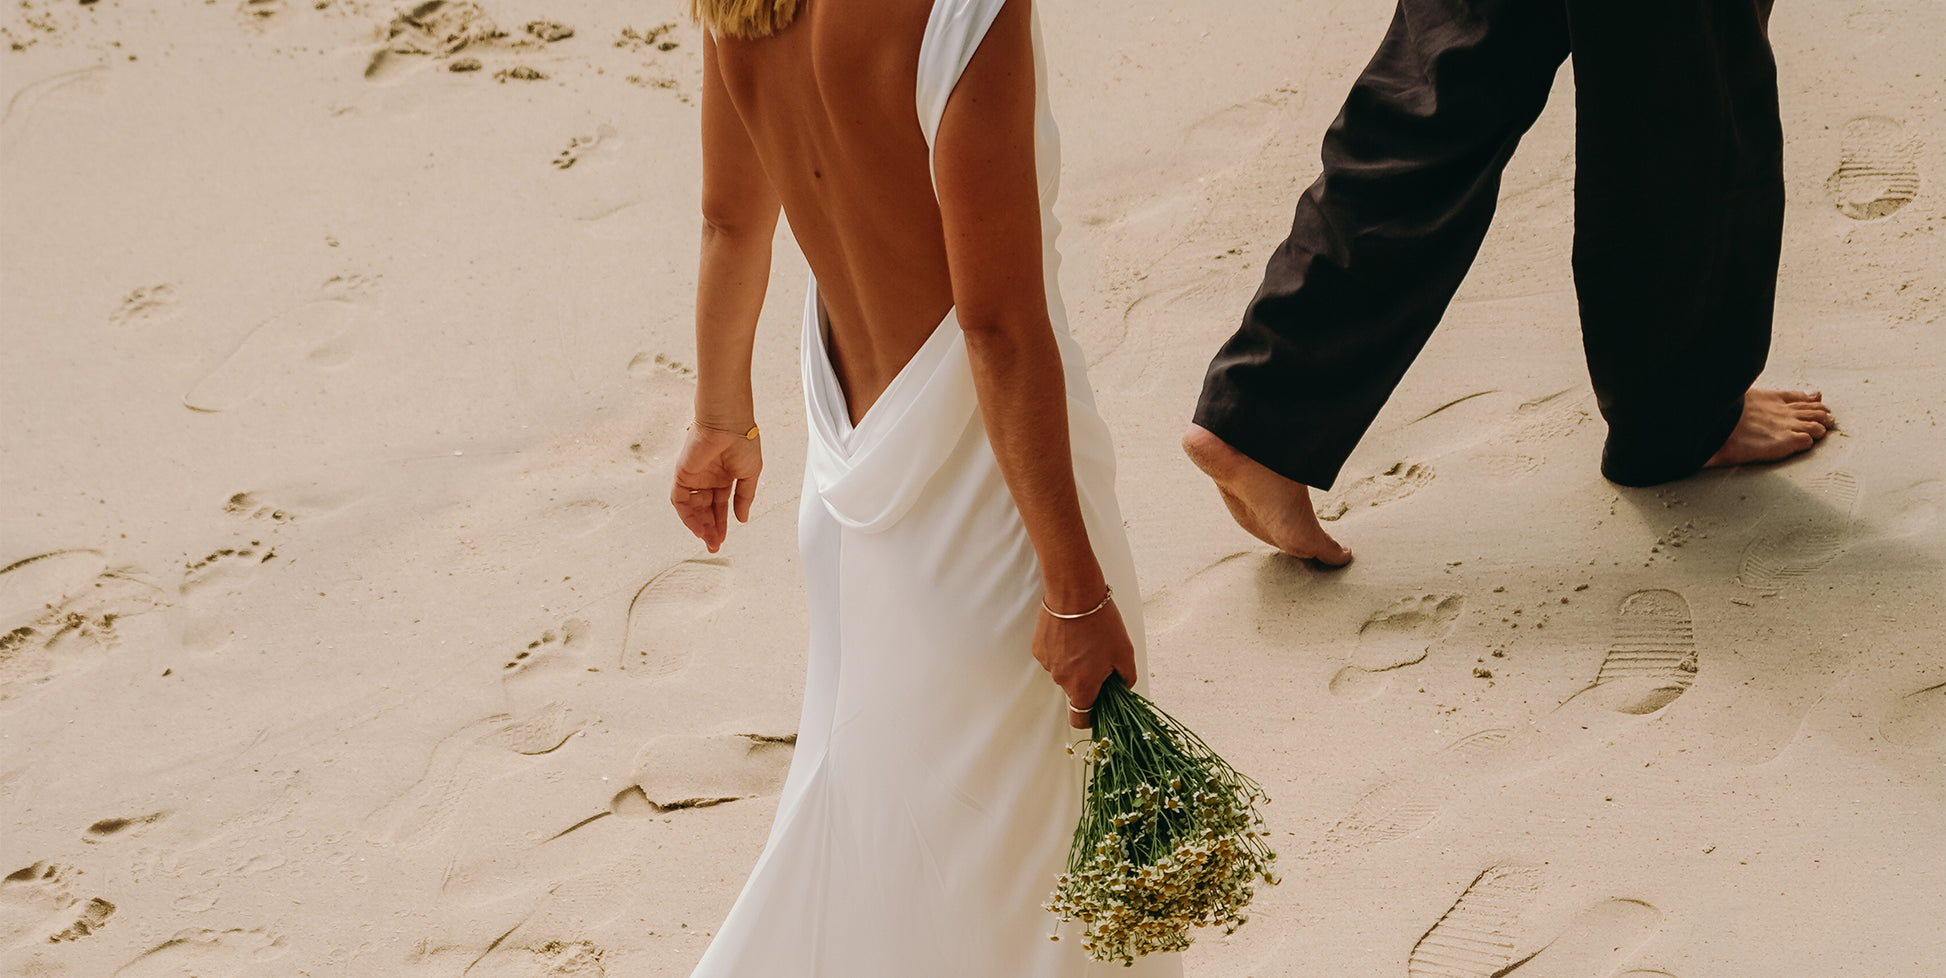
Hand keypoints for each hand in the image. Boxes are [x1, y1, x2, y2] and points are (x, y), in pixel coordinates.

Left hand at [670, 425, 761, 552]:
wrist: (728, 423)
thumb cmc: (743, 441)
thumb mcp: (750, 474)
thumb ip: (744, 498)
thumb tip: (742, 518)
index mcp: (724, 477)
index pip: (719, 506)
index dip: (721, 524)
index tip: (722, 539)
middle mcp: (708, 478)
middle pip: (705, 510)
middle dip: (710, 529)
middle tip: (714, 546)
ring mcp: (694, 477)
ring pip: (692, 508)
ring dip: (699, 525)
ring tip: (708, 539)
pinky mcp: (682, 474)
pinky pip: (681, 500)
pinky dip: (687, 515)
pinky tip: (697, 527)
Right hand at [1033, 594, 1137, 728]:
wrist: (1074, 593)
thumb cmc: (1101, 622)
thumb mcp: (1125, 651)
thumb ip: (1127, 677)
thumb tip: (1124, 686)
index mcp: (1082, 686)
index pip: (1080, 718)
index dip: (1090, 718)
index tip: (1099, 708)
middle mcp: (1061, 679)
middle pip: (1075, 690)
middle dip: (1088, 680)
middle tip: (1101, 657)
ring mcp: (1047, 663)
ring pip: (1064, 672)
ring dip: (1075, 663)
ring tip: (1086, 639)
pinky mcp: (1039, 648)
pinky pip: (1053, 656)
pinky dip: (1062, 650)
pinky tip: (1072, 632)